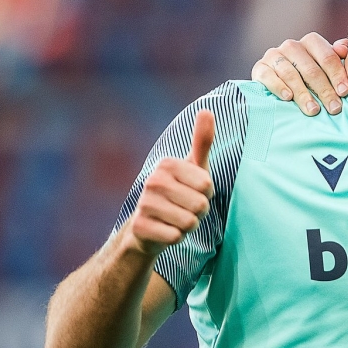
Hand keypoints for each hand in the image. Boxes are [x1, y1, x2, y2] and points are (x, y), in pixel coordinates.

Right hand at [121, 110, 215, 257]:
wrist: (149, 227)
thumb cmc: (179, 192)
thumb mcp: (194, 167)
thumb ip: (202, 141)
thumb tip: (207, 110)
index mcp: (167, 164)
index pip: (207, 185)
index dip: (207, 193)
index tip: (193, 191)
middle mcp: (152, 181)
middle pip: (200, 205)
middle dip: (199, 211)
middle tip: (185, 208)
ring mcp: (144, 204)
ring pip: (190, 222)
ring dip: (189, 225)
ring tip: (176, 219)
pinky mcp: (140, 227)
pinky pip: (176, 237)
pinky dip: (177, 238)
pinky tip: (166, 232)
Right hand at [251, 33, 347, 115]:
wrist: (280, 81)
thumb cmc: (313, 75)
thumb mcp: (328, 66)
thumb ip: (341, 57)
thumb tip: (344, 49)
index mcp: (311, 42)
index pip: (327, 56)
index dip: (337, 75)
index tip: (344, 92)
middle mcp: (292, 46)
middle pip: (311, 69)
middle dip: (324, 90)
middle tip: (334, 108)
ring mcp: (274, 56)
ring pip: (291, 74)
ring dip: (304, 94)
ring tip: (314, 110)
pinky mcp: (260, 68)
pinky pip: (269, 76)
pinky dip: (279, 87)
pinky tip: (288, 98)